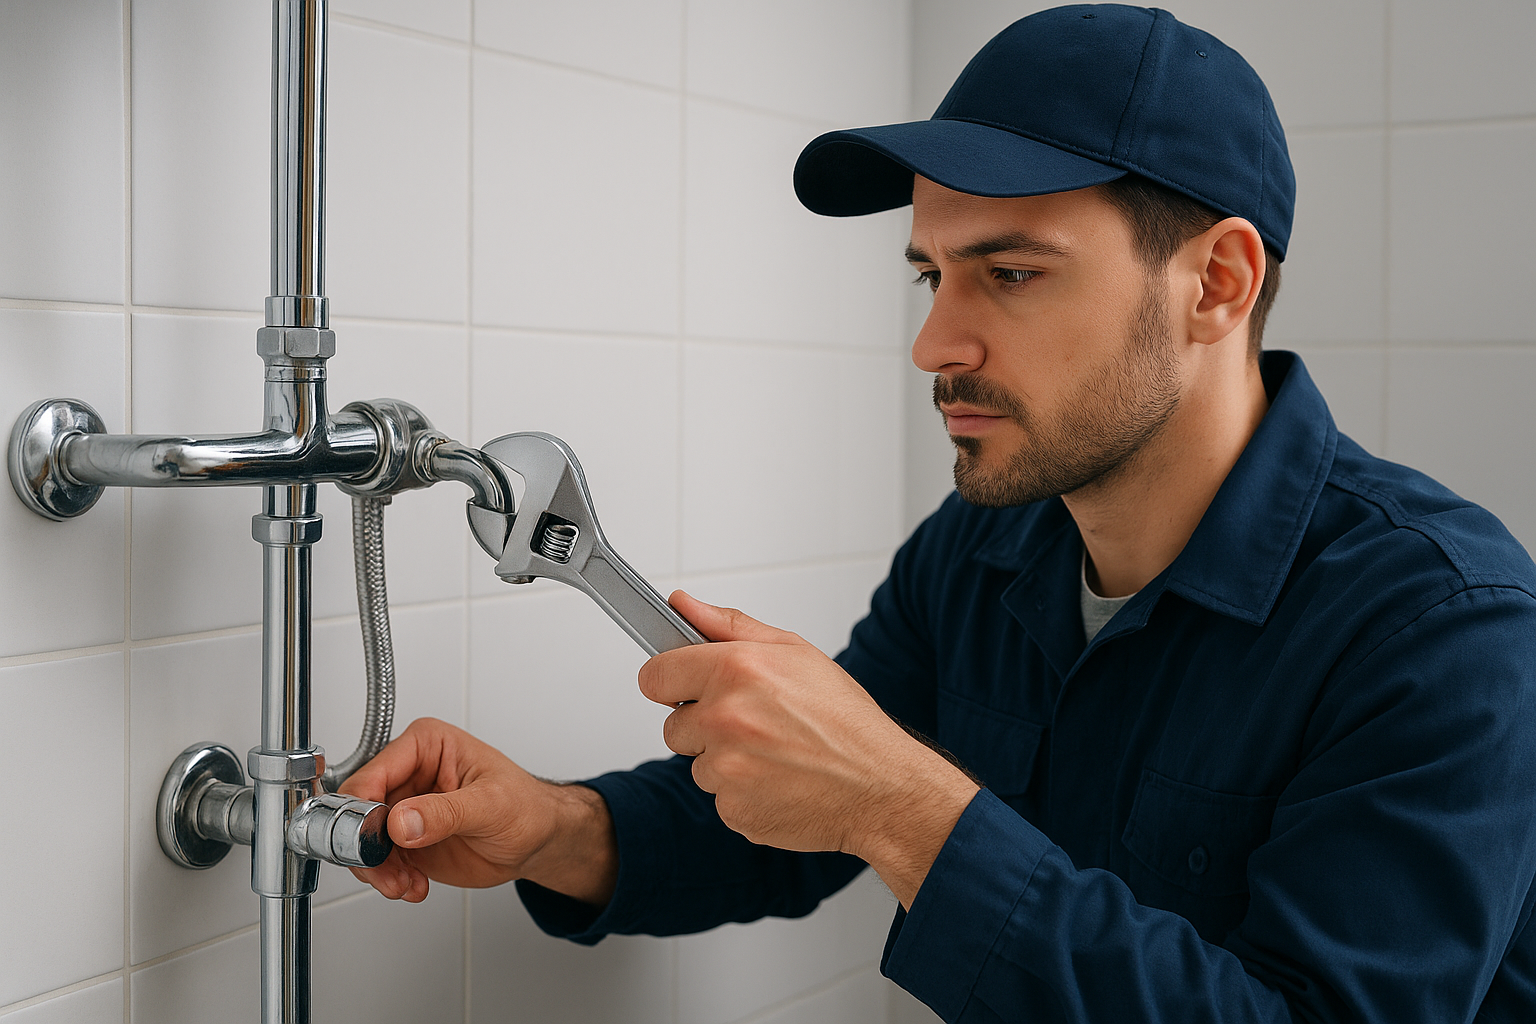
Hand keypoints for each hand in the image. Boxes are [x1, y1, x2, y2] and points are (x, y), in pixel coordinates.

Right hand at [337, 717, 615, 904]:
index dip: (364, 809)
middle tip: (388, 872)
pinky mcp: (406, 839)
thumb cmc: (526, 807)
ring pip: (362, 841)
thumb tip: (402, 821)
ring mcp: (405, 808)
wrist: (540, 841)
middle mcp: (409, 773)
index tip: (373, 840)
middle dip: (368, 848)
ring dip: (379, 870)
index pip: (374, 772)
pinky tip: (415, 886)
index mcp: (426, 745)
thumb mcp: (490, 806)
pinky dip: (390, 880)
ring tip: (406, 884)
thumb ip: (444, 813)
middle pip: (359, 810)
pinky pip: (379, 862)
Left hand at [640, 592, 978, 906]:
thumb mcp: (795, 652)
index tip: (684, 688)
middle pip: (673, 726)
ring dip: (725, 761)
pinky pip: (719, 798)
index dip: (671, 681)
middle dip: (704, 725)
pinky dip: (743, 793)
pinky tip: (779, 781)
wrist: (882, 786)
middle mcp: (726, 719)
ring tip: (775, 754)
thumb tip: (681, 604)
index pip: (654, 676)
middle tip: (754, 724)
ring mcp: (728, 770)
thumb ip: (729, 626)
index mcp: (737, 670)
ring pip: (697, 764)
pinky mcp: (734, 811)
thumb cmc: (846, 720)